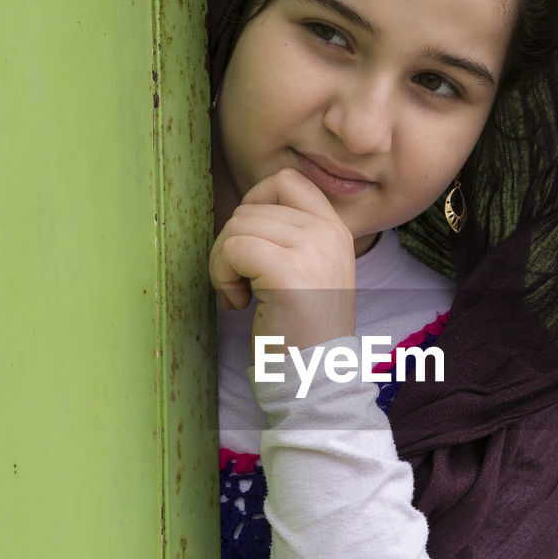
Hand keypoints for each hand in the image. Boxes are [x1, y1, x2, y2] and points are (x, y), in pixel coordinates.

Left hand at [209, 168, 356, 351]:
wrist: (316, 378)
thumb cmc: (301, 331)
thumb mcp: (309, 271)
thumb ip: (289, 236)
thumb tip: (244, 212)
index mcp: (336, 229)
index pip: (286, 181)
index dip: (254, 205)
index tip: (251, 247)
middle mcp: (329, 232)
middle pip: (251, 206)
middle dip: (231, 244)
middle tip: (241, 284)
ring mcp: (311, 249)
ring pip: (236, 226)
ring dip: (223, 263)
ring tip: (241, 296)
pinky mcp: (287, 270)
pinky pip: (232, 248)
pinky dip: (221, 276)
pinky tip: (238, 304)